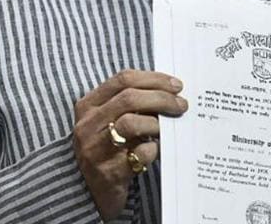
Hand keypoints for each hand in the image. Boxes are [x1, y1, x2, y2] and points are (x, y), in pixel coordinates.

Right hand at [73, 69, 187, 220]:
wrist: (91, 193)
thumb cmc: (108, 149)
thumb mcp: (109, 121)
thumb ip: (130, 104)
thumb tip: (169, 90)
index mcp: (88, 106)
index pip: (122, 79)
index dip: (153, 79)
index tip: (176, 85)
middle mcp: (88, 125)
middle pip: (129, 98)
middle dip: (161, 98)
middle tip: (182, 105)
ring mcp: (95, 149)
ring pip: (130, 123)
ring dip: (156, 122)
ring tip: (168, 128)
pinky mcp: (108, 173)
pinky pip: (138, 154)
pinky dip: (153, 149)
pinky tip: (158, 149)